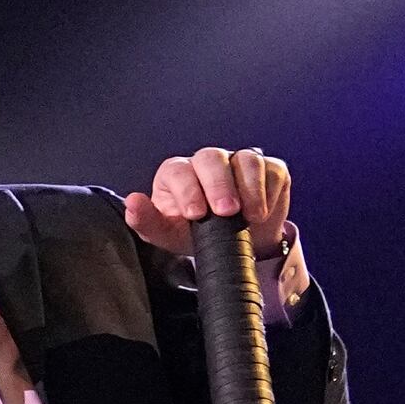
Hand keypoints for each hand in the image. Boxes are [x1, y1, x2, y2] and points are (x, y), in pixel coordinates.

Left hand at [123, 144, 302, 302]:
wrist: (231, 245)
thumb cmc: (193, 233)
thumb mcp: (167, 234)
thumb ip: (146, 221)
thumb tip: (132, 202)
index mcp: (177, 174)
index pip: (178, 171)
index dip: (187, 190)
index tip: (195, 214)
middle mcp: (207, 163)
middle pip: (211, 158)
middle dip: (219, 185)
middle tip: (226, 212)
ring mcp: (239, 162)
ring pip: (246, 159)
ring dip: (249, 187)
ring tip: (250, 215)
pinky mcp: (268, 169)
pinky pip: (272, 171)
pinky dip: (269, 192)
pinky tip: (262, 211)